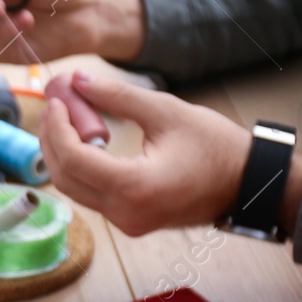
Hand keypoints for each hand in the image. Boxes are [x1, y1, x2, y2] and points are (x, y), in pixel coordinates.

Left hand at [38, 72, 261, 235]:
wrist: (248, 184)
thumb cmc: (217, 148)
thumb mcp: (166, 112)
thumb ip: (118, 96)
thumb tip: (78, 80)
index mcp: (134, 187)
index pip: (74, 159)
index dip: (57, 127)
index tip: (56, 99)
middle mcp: (124, 213)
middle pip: (66, 178)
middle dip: (52, 140)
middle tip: (54, 106)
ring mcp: (126, 222)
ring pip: (75, 189)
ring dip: (63, 155)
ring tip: (65, 120)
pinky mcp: (130, 221)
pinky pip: (92, 195)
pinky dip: (81, 168)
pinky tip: (83, 141)